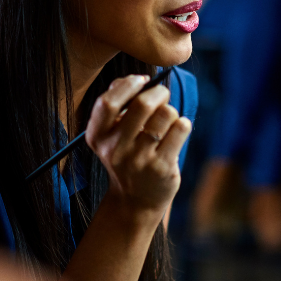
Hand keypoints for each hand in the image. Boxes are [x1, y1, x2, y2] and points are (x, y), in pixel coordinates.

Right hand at [85, 75, 191, 219]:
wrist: (135, 201)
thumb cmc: (128, 155)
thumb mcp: (112, 134)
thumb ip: (118, 104)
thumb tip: (134, 79)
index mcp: (98, 136)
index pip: (107, 103)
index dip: (127, 85)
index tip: (141, 80)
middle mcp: (115, 149)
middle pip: (142, 104)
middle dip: (158, 92)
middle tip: (162, 96)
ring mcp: (139, 160)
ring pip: (166, 114)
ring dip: (171, 111)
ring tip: (167, 123)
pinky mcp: (162, 167)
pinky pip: (181, 128)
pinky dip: (183, 125)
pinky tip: (176, 134)